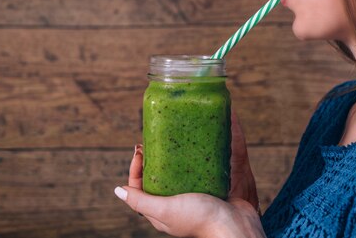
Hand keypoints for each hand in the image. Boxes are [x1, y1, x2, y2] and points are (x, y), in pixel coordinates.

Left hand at [114, 110, 265, 237]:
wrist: (238, 227)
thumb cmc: (201, 220)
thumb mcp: (166, 210)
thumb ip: (141, 201)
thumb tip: (117, 190)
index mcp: (163, 208)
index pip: (141, 184)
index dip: (136, 165)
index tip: (139, 148)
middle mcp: (179, 199)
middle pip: (162, 171)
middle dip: (159, 151)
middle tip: (159, 134)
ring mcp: (199, 190)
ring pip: (186, 164)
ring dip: (183, 145)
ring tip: (181, 128)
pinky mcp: (218, 183)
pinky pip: (209, 160)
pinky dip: (207, 146)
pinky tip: (207, 133)